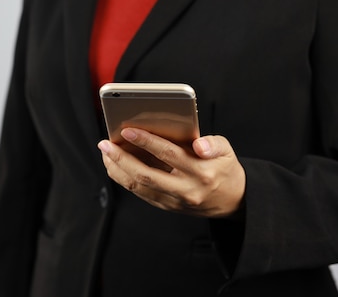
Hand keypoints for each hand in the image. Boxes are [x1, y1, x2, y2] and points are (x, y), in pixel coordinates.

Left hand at [98, 128, 245, 217]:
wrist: (232, 200)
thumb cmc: (224, 168)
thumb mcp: (226, 150)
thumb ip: (212, 144)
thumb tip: (199, 144)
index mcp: (201, 172)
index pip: (169, 154)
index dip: (147, 141)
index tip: (127, 130)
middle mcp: (186, 190)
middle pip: (146, 175)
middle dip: (121, 158)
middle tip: (105, 144)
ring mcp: (175, 201)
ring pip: (139, 187)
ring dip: (117, 170)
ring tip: (105, 153)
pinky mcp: (167, 207)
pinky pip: (141, 193)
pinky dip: (125, 178)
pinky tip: (115, 165)